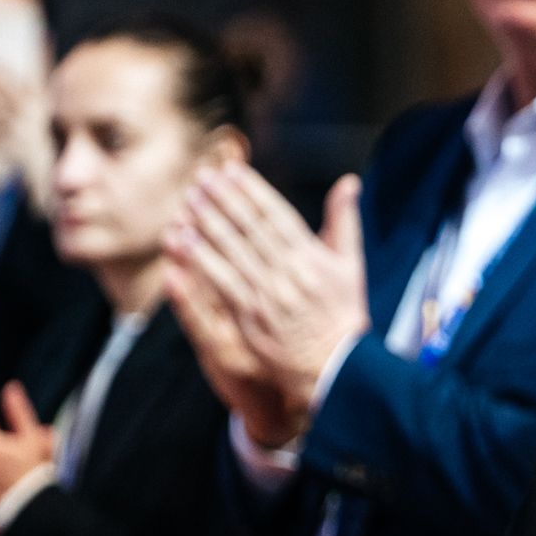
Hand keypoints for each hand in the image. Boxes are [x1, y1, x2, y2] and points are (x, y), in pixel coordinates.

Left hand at [171, 165, 367, 441]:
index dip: (252, 190)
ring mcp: (268, 294)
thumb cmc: (343, 312)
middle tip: (202, 178)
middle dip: (224, 200)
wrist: (335, 365)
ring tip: (188, 201)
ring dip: (208, 223)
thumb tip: (349, 181)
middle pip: (250, 228)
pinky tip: (184, 241)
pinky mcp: (251, 316)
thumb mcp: (350, 263)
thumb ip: (345, 220)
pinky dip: (202, 259)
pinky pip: (222, 282)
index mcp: (312, 257)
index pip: (276, 215)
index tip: (231, 170)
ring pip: (232, 251)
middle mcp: (289, 272)